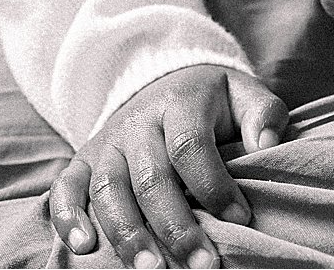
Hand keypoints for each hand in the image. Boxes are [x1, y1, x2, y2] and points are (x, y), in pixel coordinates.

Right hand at [49, 63, 287, 267]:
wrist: (163, 82)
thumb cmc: (212, 103)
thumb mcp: (242, 94)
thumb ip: (262, 114)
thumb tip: (267, 144)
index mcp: (180, 102)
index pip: (191, 145)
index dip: (214, 185)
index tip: (241, 218)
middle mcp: (138, 123)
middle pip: (151, 177)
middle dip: (176, 226)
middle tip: (203, 265)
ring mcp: (108, 142)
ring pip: (109, 189)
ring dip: (127, 234)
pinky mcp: (84, 160)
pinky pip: (66, 187)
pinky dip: (68, 217)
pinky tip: (83, 248)